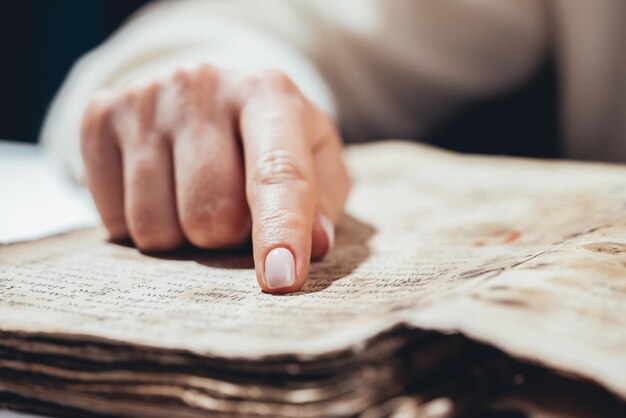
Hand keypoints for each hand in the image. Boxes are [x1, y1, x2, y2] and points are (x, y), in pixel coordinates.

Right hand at [81, 63, 349, 292]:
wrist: (205, 93)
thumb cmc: (269, 139)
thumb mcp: (314, 159)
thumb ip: (322, 201)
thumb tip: (315, 244)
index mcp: (269, 94)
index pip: (277, 172)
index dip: (280, 230)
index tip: (281, 280)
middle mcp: (202, 86)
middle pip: (211, 214)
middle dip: (226, 236)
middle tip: (232, 211)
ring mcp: (144, 98)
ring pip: (155, 226)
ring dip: (182, 237)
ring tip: (193, 198)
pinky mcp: (99, 116)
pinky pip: (115, 220)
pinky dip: (140, 226)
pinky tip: (159, 189)